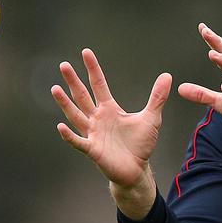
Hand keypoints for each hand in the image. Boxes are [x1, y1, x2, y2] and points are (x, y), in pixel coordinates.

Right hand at [51, 48, 171, 188]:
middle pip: (82, 96)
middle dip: (73, 81)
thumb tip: (167, 75)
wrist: (136, 170)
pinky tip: (60, 126)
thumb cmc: (140, 144)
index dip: (93, 69)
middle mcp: (97, 119)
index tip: (85, 52)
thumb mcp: (152, 118)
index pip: (99, 84)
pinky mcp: (93, 150)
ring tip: (55, 88)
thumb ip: (157, 97)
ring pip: (76, 115)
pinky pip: (79, 141)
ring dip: (65, 103)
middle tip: (63, 65)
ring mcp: (93, 134)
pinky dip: (69, 135)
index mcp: (110, 109)